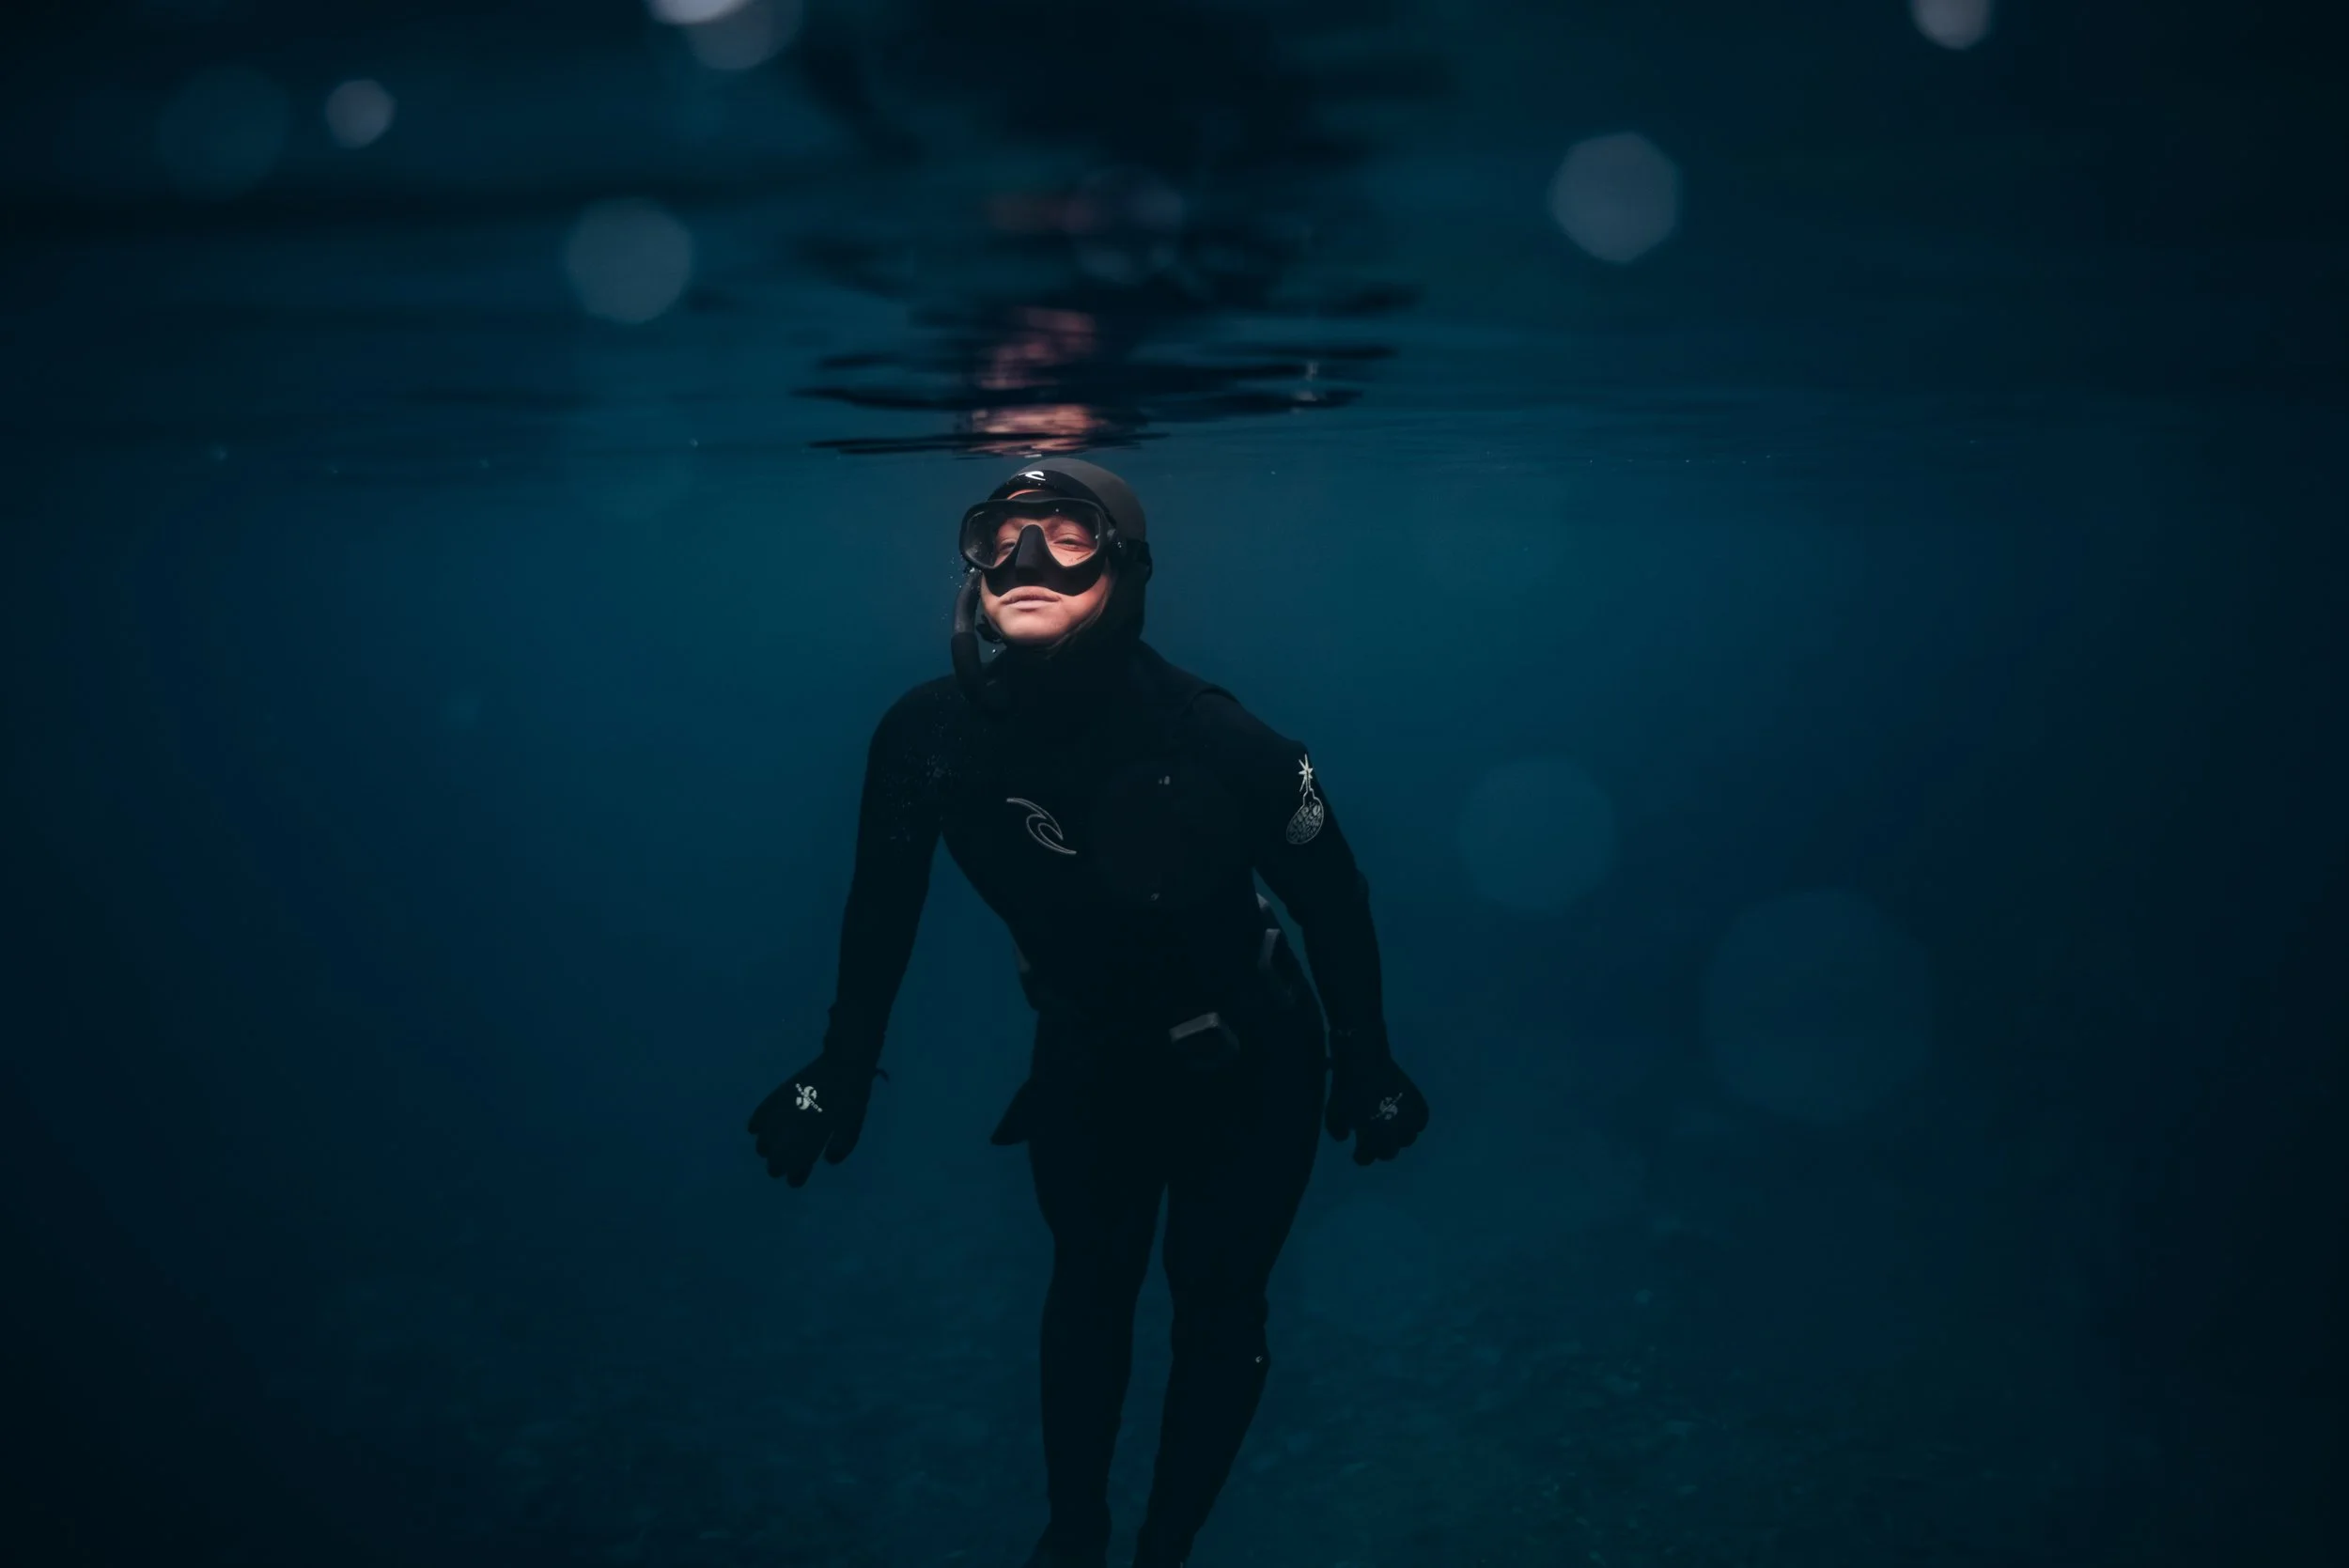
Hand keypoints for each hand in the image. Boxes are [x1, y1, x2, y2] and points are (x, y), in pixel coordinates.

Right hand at [747, 1052, 882, 1185]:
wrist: (842, 1064)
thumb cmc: (850, 1098)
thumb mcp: (852, 1126)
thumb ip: (840, 1146)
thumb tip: (827, 1161)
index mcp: (810, 1138)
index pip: (793, 1169)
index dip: (794, 1177)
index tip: (797, 1178)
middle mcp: (790, 1129)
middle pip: (773, 1160)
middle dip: (779, 1166)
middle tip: (788, 1162)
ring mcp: (780, 1112)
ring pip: (762, 1143)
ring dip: (768, 1148)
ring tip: (778, 1145)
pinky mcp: (776, 1097)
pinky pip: (758, 1118)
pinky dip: (758, 1126)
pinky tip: (761, 1129)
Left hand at [1324, 1048, 1428, 1165]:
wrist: (1366, 1062)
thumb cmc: (1349, 1089)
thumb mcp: (1334, 1113)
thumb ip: (1339, 1131)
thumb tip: (1346, 1138)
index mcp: (1375, 1138)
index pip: (1369, 1157)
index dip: (1361, 1156)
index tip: (1357, 1153)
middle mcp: (1396, 1133)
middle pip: (1390, 1151)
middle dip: (1380, 1148)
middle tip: (1373, 1141)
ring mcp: (1410, 1118)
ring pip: (1407, 1138)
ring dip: (1397, 1136)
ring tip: (1390, 1128)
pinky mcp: (1418, 1103)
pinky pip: (1421, 1120)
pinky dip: (1414, 1122)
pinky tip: (1406, 1117)